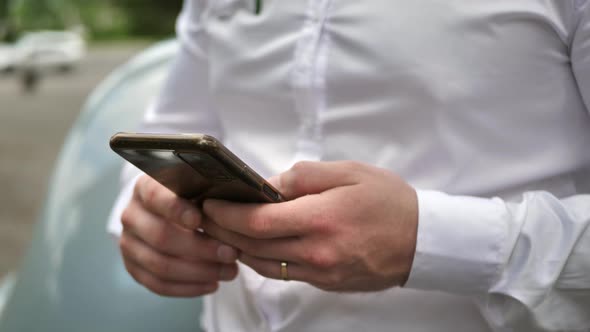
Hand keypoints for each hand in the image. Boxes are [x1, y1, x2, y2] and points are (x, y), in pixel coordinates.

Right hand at [119, 175, 239, 296]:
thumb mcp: (198, 188)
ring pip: (161, 265)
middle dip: (201, 248)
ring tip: (229, 271)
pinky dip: (189, 287)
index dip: (176, 209)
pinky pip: (159, 284)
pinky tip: (213, 284)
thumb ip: (207, 196)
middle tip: (231, 253)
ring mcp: (129, 243)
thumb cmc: (192, 198)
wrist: (169, 214)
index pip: (155, 196)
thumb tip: (229, 213)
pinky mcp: (133, 267)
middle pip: (161, 236)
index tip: (199, 220)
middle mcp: (132, 215)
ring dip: (200, 272)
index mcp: (145, 187)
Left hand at [202, 161, 417, 291]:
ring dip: (237, 249)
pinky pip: (283, 274)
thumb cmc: (389, 200)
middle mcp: (316, 252)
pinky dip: (261, 260)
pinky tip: (254, 246)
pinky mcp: (326, 283)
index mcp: (320, 219)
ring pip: (263, 265)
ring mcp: (320, 273)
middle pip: (252, 246)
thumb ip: (303, 176)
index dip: (226, 213)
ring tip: (221, 231)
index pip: (256, 221)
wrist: (423, 240)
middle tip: (205, 217)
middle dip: (222, 231)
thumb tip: (267, 186)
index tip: (210, 203)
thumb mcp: (349, 172)